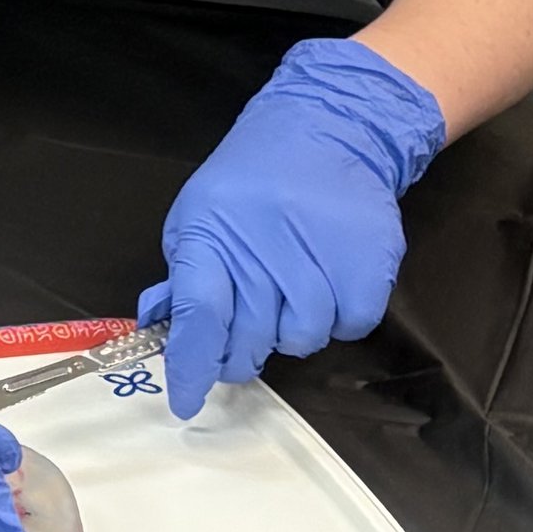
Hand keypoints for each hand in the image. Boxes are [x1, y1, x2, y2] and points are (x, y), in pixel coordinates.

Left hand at [142, 37, 446, 419]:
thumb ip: (185, 275)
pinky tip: (330, 281)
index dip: (190, 365)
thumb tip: (164, 332)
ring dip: (292, 328)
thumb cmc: (251, 178)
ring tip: (292, 288)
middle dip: (241, 351)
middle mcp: (265, 250)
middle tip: (247, 330)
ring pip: (302, 340)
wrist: (329, 131)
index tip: (185, 400)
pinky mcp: (368, 265)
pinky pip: (349, 328)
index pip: (197, 315)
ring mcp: (320, 259)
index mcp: (213, 236)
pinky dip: (339, 317)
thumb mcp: (199, 214)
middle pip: (250, 341)